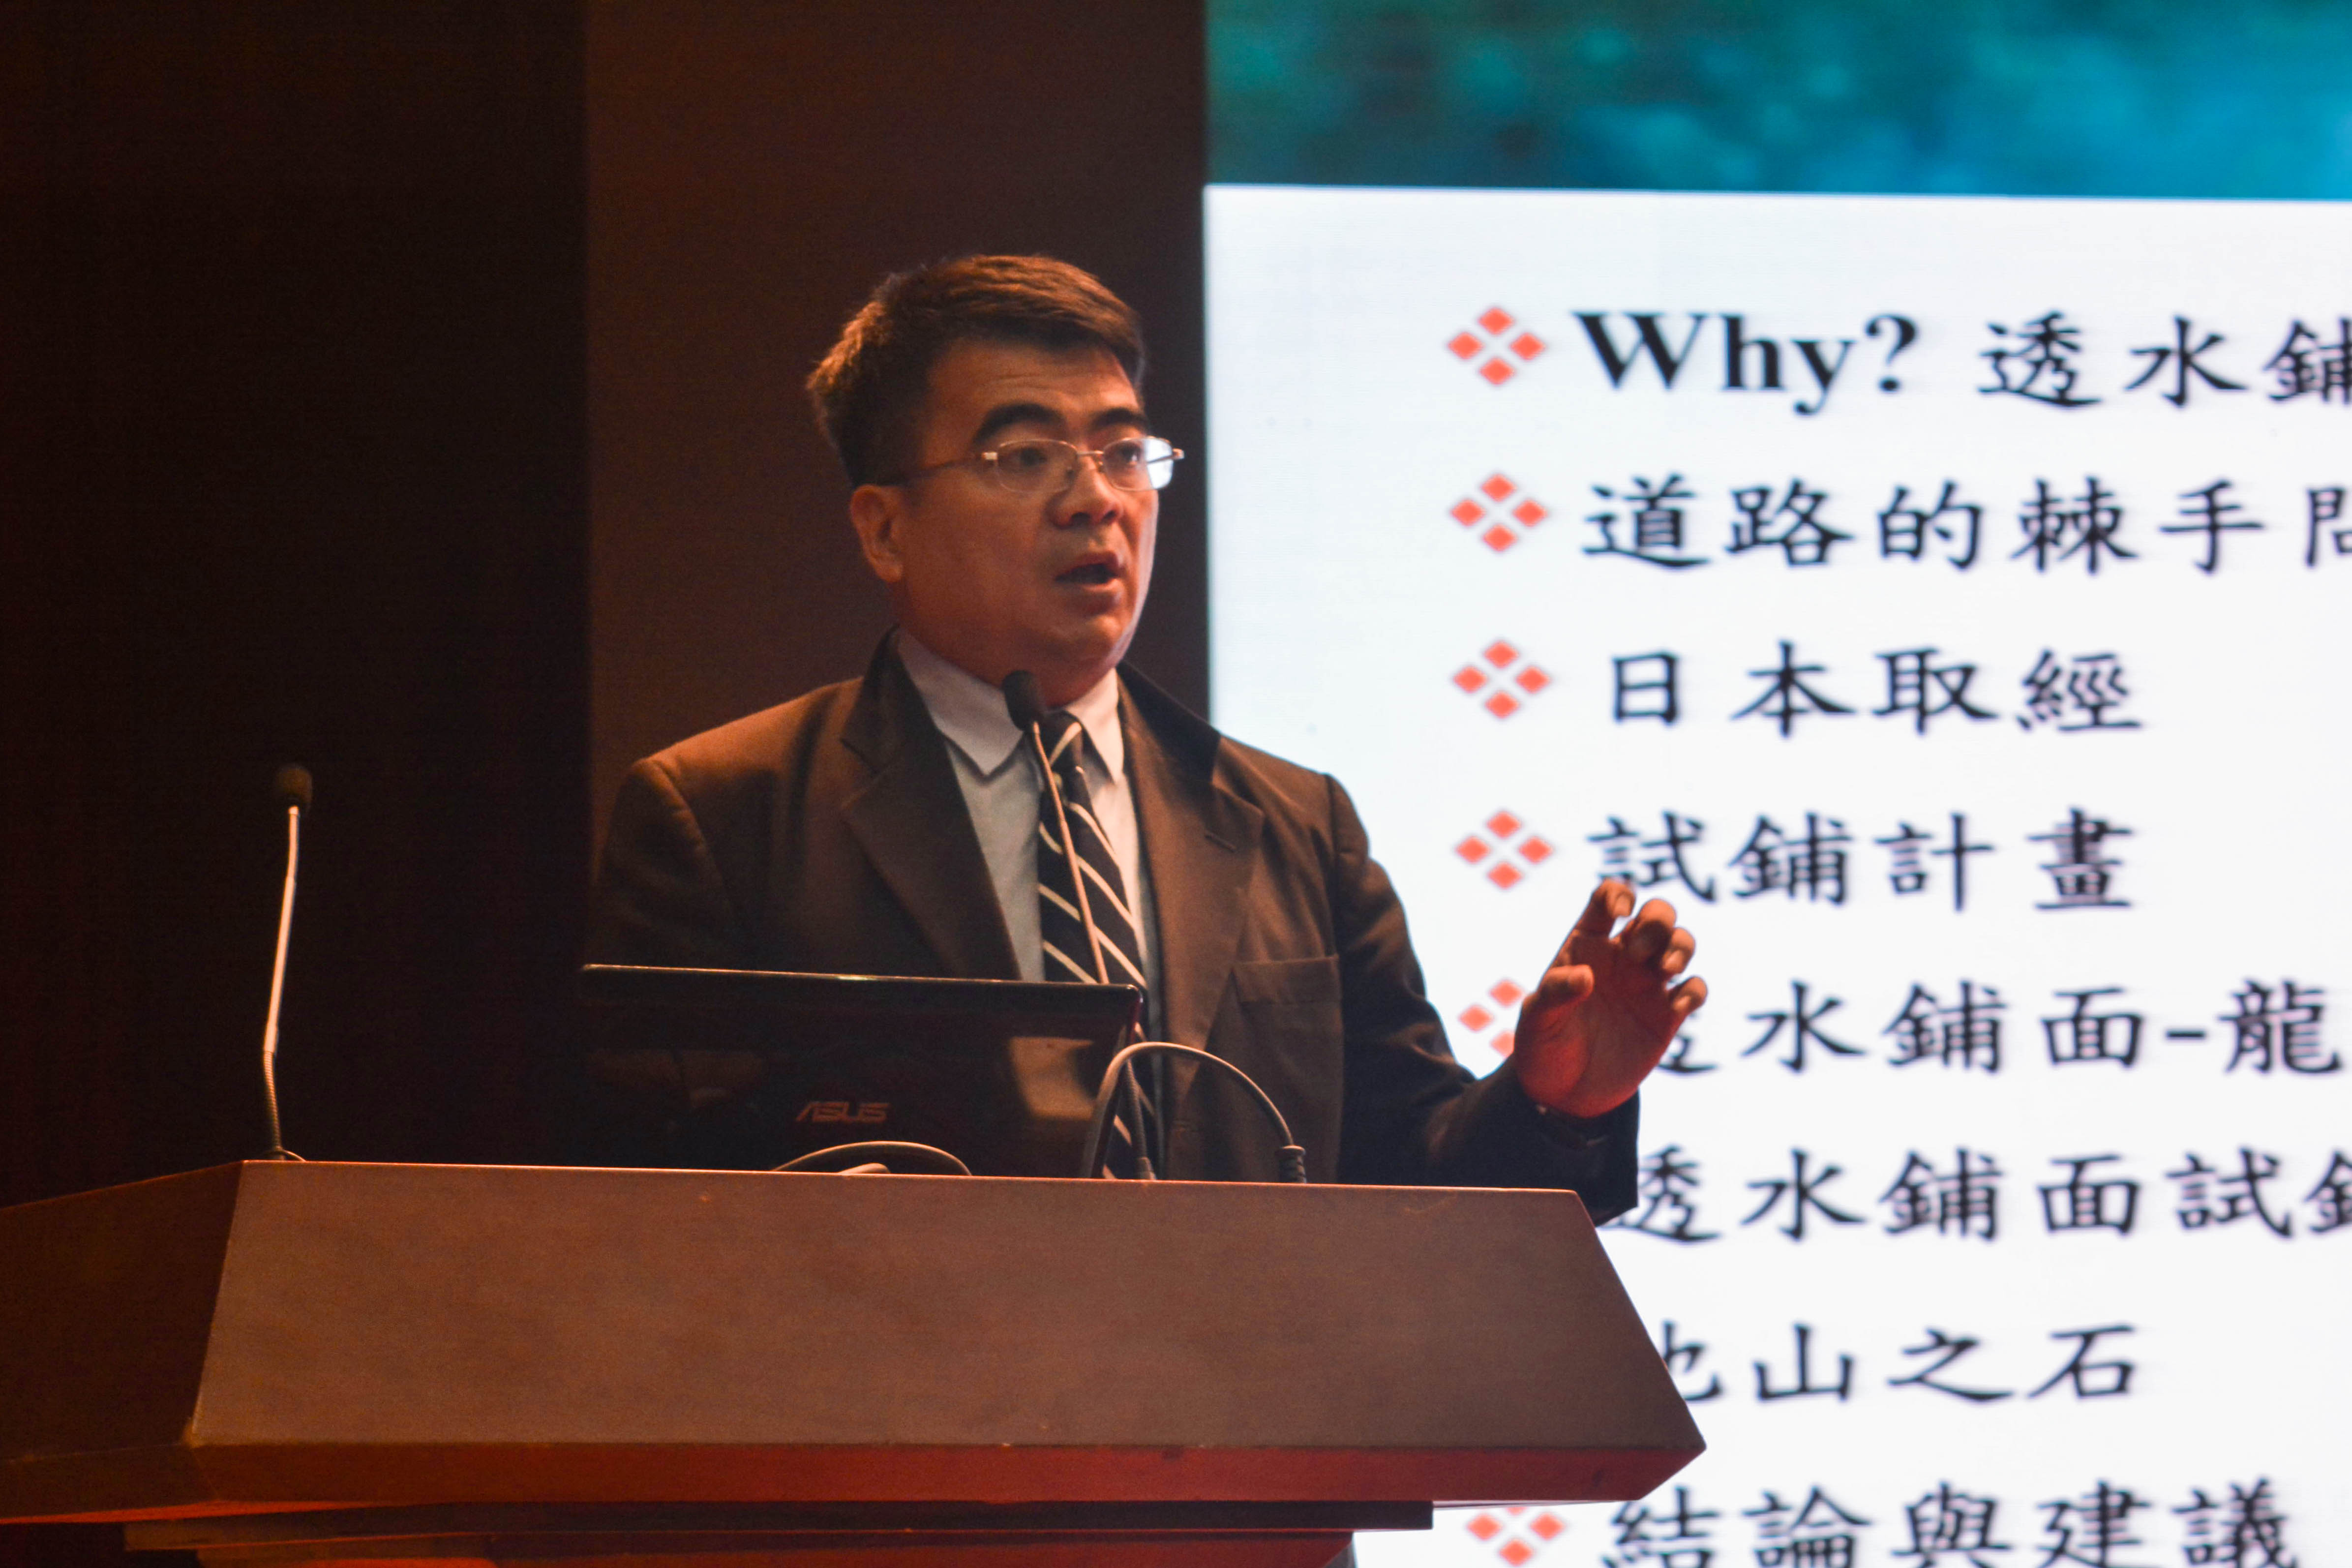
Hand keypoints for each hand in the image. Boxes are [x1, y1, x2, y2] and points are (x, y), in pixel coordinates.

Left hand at [1512, 880, 1705, 1119]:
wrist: (1563, 1094)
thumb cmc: (1543, 1047)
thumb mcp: (1537, 1020)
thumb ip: (1555, 993)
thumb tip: (1585, 976)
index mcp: (1586, 945)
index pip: (1608, 898)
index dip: (1619, 894)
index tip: (1618, 915)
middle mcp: (1621, 958)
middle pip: (1656, 914)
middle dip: (1658, 921)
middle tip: (1638, 953)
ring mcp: (1647, 985)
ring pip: (1681, 943)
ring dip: (1681, 947)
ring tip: (1665, 969)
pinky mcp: (1667, 1016)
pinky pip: (1694, 989)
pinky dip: (1693, 990)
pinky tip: (1677, 1005)